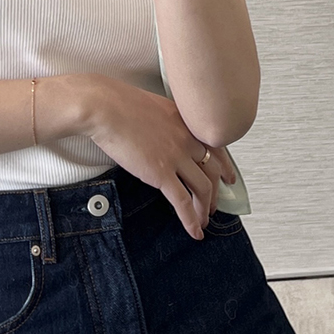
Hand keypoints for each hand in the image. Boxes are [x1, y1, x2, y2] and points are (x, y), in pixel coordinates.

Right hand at [79, 77, 236, 240]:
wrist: (105, 107)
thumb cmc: (120, 103)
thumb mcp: (155, 107)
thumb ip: (167, 123)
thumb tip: (164, 134)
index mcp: (187, 122)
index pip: (216, 148)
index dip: (225, 167)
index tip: (228, 177)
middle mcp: (187, 139)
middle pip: (213, 171)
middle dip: (216, 191)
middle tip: (215, 204)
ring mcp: (177, 156)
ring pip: (203, 188)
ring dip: (205, 208)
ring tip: (203, 220)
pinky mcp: (161, 173)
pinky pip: (183, 201)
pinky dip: (191, 219)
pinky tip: (194, 230)